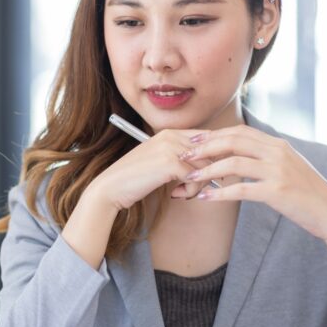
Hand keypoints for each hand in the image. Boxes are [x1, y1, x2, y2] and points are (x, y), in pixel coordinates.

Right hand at [88, 129, 209, 210]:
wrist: (111, 187)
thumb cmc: (135, 178)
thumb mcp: (160, 160)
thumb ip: (181, 156)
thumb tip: (211, 162)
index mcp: (170, 132)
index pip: (207, 137)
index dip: (214, 156)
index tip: (210, 172)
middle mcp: (172, 136)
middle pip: (210, 152)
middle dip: (208, 173)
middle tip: (192, 187)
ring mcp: (171, 148)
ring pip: (206, 167)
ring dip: (198, 185)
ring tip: (182, 192)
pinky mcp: (170, 163)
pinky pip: (195, 179)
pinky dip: (190, 191)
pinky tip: (175, 195)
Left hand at [179, 125, 326, 240]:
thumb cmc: (305, 193)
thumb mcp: (287, 167)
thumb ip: (266, 158)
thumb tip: (240, 156)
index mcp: (277, 144)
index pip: (239, 132)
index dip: (213, 136)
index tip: (193, 141)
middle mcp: (277, 152)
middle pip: (232, 141)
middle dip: (204, 147)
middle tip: (183, 155)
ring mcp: (278, 170)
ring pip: (233, 163)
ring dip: (207, 170)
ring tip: (189, 178)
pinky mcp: (276, 191)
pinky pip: (240, 189)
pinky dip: (219, 192)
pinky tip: (204, 197)